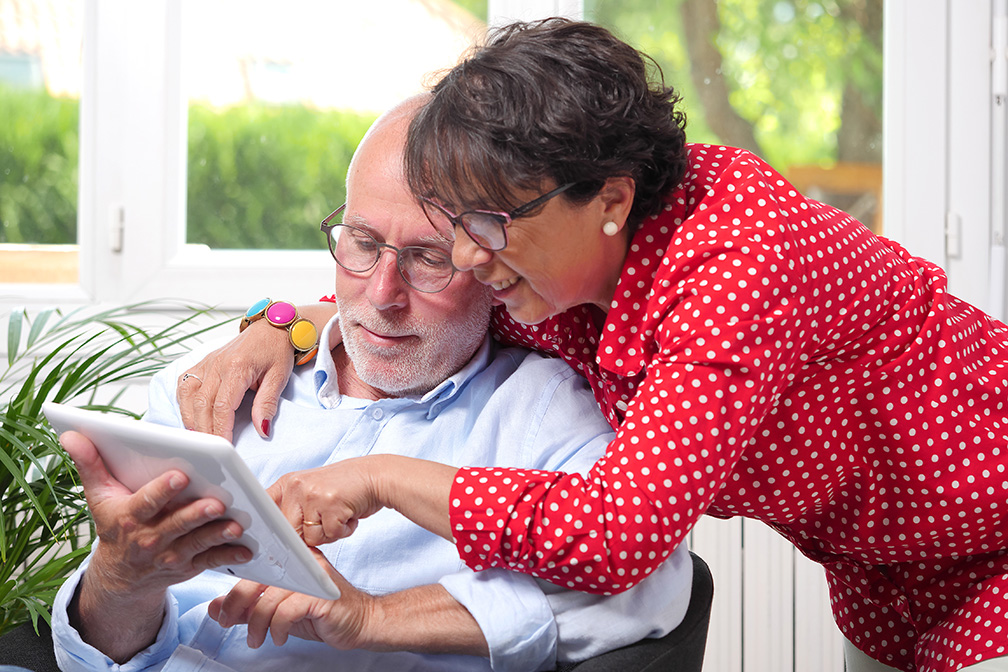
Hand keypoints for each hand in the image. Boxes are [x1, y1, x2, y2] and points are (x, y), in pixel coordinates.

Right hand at [61, 430, 252, 660]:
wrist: (121, 576)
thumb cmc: (115, 525)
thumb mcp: (99, 496)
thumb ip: (90, 464)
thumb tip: (71, 434)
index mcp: (129, 518)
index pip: (146, 503)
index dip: (162, 491)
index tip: (180, 475)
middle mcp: (150, 539)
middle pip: (177, 524)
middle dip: (196, 513)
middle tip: (217, 501)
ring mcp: (171, 555)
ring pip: (197, 543)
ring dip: (217, 534)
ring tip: (236, 524)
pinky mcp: (188, 566)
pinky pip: (210, 562)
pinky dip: (229, 555)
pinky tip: (247, 547)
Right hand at [176, 301, 339, 441]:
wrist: (272, 327)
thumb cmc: (277, 350)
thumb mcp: (279, 377)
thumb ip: (267, 404)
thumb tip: (262, 430)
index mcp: (237, 367)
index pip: (222, 405)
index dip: (220, 429)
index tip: (224, 448)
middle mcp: (217, 364)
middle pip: (201, 404)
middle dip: (204, 430)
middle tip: (210, 451)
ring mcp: (207, 362)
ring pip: (188, 395)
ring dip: (190, 419)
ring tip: (199, 439)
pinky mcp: (203, 362)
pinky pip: (185, 384)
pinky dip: (184, 403)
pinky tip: (190, 417)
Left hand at [208, 550, 372, 649]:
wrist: (362, 623)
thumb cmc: (323, 615)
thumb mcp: (278, 611)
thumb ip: (249, 607)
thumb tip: (216, 607)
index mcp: (293, 559)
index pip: (255, 567)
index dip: (234, 588)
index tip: (223, 611)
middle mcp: (302, 562)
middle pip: (258, 578)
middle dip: (236, 604)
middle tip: (227, 622)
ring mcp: (313, 577)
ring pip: (269, 599)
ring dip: (256, 624)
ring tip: (256, 639)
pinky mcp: (321, 596)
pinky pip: (286, 612)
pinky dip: (278, 629)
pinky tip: (280, 637)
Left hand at [268, 458, 384, 546]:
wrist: (377, 476)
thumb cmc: (346, 487)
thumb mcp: (313, 491)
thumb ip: (295, 510)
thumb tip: (279, 540)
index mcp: (289, 482)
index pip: (264, 510)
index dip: (267, 528)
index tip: (271, 540)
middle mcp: (297, 486)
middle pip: (288, 531)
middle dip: (309, 534)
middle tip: (326, 519)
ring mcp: (312, 494)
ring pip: (310, 537)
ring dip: (329, 533)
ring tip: (339, 513)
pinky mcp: (330, 504)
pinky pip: (330, 535)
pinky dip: (344, 531)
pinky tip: (349, 514)